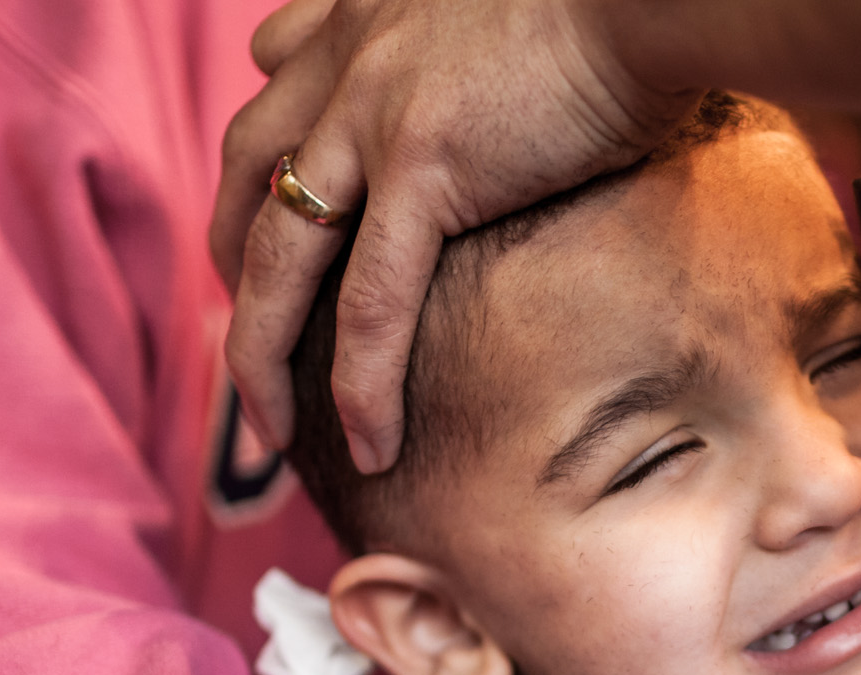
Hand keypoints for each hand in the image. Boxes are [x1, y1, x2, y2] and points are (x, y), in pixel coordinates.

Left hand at [214, 0, 698, 469]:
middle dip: (231, 269)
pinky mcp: (423, 162)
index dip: (262, 172)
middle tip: (246, 345)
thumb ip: (484, 59)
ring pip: (279, 254)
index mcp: (366, 14)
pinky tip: (369, 446)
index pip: (276, 92)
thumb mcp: (524, 17)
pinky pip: (371, 300)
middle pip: (246, 177)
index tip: (268, 228)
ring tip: (268, 431)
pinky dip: (363, 383)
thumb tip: (523, 114)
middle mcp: (348, 56)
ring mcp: (373, 110)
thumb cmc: (628, 5)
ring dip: (261, 353)